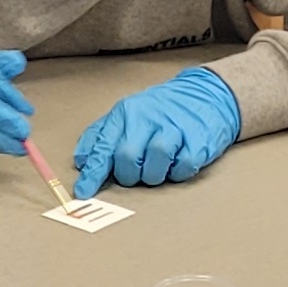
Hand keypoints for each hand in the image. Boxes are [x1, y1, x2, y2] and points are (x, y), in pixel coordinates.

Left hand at [72, 67, 240, 196]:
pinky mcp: (198, 140)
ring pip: (154, 164)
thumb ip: (101, 136)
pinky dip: (177, 173)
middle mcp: (147, 118)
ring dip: (153, 176)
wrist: (205, 93)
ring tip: (157, 168)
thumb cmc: (160, 111)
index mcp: (125, 113)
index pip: (103, 147)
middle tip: (136, 173)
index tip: (83, 193)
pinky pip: (182, 168)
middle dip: (129, 175)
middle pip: (127, 158)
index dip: (93, 174)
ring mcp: (174, 128)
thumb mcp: (126, 115)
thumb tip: (82, 161)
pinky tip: (177, 163)